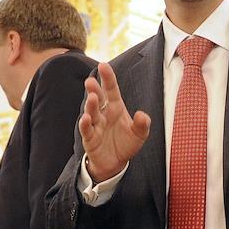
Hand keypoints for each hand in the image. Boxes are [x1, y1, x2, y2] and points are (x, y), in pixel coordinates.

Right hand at [79, 62, 150, 181]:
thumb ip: (142, 124)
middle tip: (91, 81)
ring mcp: (95, 125)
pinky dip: (85, 124)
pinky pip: (87, 130)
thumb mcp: (140, 134)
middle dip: (94, 90)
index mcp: (116, 108)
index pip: (111, 90)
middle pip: (98, 99)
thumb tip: (142, 115)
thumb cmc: (126, 143)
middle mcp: (104, 114)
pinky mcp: (90, 139)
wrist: (116, 163)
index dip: (108, 78)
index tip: (103, 65)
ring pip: (91, 113)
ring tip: (92, 98)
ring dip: (91, 105)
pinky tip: (86, 118)